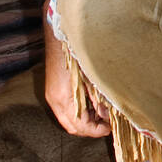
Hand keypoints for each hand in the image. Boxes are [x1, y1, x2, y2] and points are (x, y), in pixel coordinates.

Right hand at [42, 6, 111, 137]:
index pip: (79, 126)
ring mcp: (52, 94)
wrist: (60, 30)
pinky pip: (66, 109)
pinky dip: (79, 111)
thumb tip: (106, 114)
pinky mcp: (53, 89)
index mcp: (63, 98)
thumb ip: (99, 97)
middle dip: (90, 128)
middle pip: (72, 126)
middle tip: (107, 124)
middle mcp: (54, 99)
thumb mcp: (93, 76)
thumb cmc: (78, 51)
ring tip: (102, 114)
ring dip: (85, 120)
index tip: (109, 127)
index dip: (95, 130)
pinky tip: (92, 104)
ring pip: (68, 119)